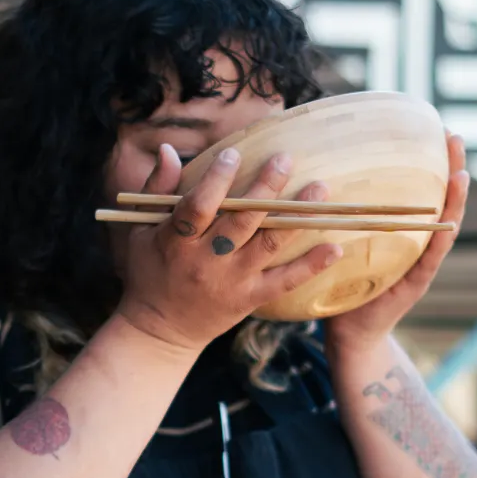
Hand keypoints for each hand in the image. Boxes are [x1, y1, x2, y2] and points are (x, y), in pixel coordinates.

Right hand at [116, 145, 341, 353]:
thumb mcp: (141, 230)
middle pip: (240, 221)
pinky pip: (284, 282)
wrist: (160, 329)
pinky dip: (311, 265)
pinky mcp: (249, 298)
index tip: (234, 153)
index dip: (216, 179)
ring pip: (267, 245)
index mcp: (175, 242)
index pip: (198, 206)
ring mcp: (230, 281)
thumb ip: (156, 189)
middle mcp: (205, 261)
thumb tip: (168, 148)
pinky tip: (335, 247)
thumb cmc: (149, 271)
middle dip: (265, 187)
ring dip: (294, 216)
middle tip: (286, 158)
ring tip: (319, 189)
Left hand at [323, 131, 469, 357]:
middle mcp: (415, 243)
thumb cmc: (339, 287)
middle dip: (450, 169)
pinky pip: (430, 258)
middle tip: (453, 138)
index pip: (417, 190)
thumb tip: (314, 175)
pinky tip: (451, 220)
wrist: (348, 334)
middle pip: (438, 200)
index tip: (433, 129)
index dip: (428, 162)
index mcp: (399, 231)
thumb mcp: (341, 243)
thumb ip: (340, 217)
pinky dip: (441, 238)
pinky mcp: (414, 285)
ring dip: (454, 201)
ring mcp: (419, 264)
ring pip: (443, 226)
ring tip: (461, 173)